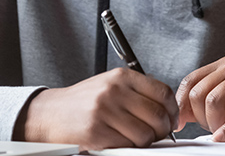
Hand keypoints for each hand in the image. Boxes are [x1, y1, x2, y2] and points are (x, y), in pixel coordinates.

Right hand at [13, 68, 177, 149]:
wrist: (51, 113)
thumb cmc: (83, 101)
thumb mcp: (110, 85)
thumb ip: (136, 92)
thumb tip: (166, 108)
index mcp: (122, 76)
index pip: (162, 91)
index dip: (172, 110)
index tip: (172, 119)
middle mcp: (115, 90)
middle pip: (157, 115)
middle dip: (163, 130)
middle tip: (158, 134)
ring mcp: (106, 110)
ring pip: (145, 134)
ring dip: (146, 142)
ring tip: (136, 139)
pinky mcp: (97, 131)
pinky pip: (127, 146)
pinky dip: (128, 148)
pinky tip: (120, 142)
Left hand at [176, 56, 224, 141]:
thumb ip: (202, 108)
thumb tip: (177, 115)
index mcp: (221, 67)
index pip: (190, 81)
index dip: (182, 105)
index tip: (179, 125)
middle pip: (199, 91)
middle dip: (201, 118)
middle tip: (212, 131)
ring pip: (214, 99)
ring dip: (215, 124)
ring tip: (223, 133)